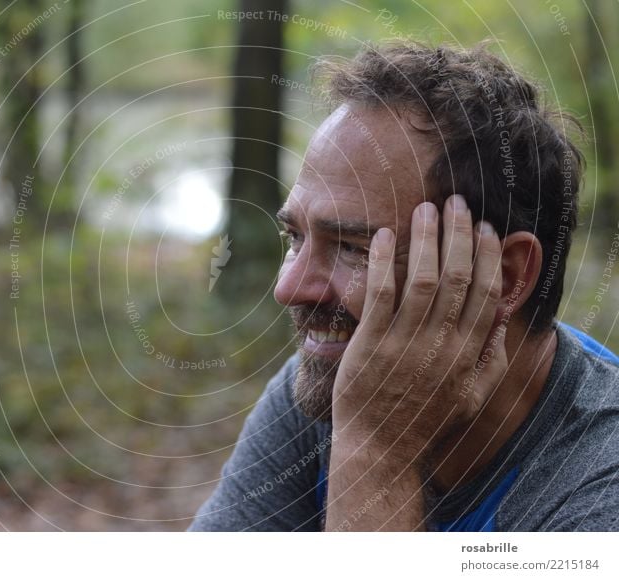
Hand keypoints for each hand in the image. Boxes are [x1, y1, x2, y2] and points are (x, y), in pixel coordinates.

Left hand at [331, 195, 507, 463]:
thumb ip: (491, 359)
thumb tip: (502, 320)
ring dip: (425, 239)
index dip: (488, 255)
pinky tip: (381, 235)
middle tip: (456, 202)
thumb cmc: (424, 420)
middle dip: (459, 234)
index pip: (486, 292)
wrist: (380, 448)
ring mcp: (405, 343)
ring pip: (422, 279)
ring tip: (425, 209)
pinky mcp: (370, 344)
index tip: (486, 228)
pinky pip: (379, 294)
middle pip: (457, 278)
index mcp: (468, 354)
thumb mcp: (472, 397)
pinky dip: (382, 261)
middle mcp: (441, 345)